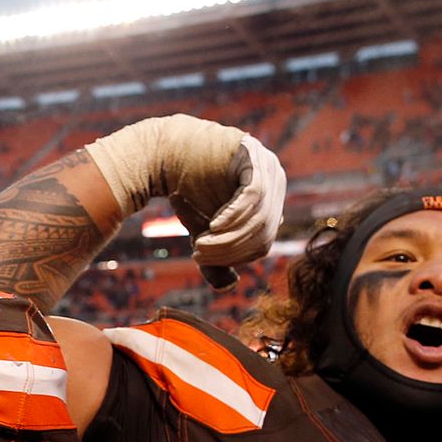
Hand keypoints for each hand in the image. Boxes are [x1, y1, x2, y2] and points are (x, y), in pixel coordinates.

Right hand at [177, 135, 284, 287]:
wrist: (165, 156)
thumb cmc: (188, 192)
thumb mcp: (205, 231)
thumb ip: (217, 258)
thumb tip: (229, 285)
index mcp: (272, 199)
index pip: (265, 239)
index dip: (236, 255)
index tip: (201, 259)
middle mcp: (276, 179)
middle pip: (264, 229)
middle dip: (230, 249)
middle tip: (198, 255)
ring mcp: (268, 165)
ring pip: (259, 216)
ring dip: (227, 238)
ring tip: (200, 244)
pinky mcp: (254, 155)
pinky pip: (254, 196)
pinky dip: (233, 217)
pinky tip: (212, 226)